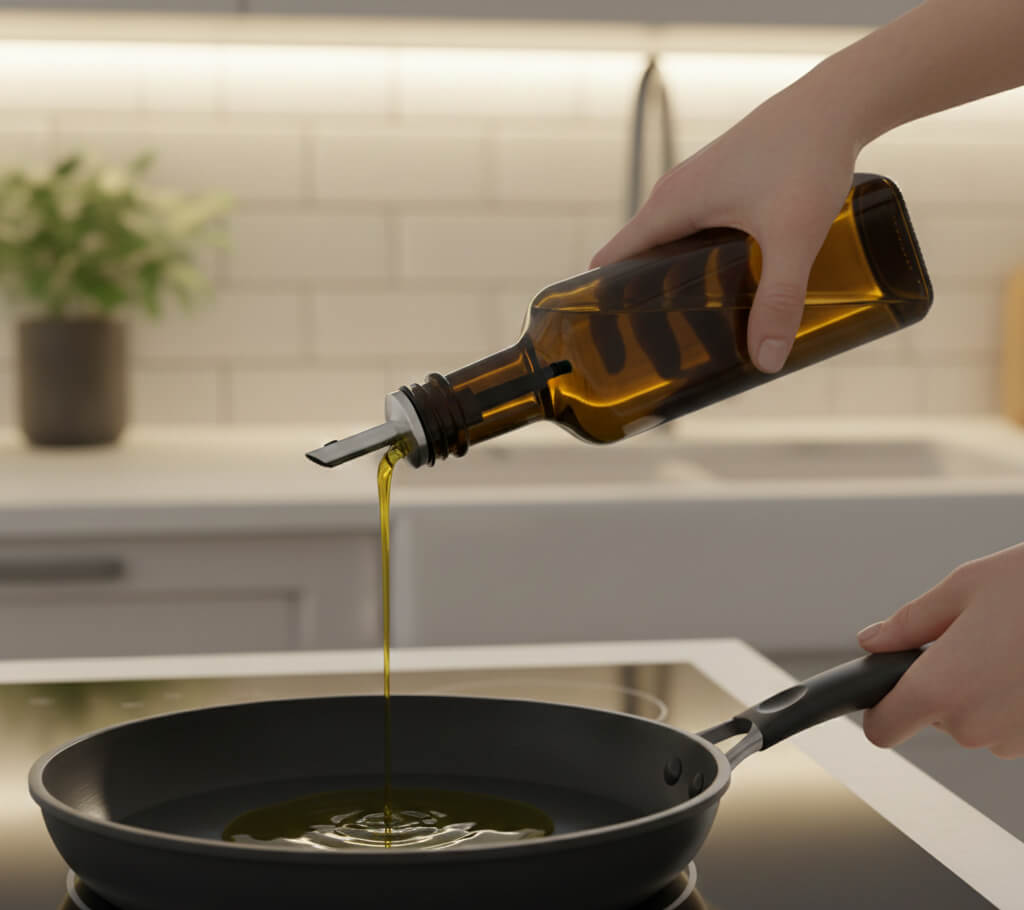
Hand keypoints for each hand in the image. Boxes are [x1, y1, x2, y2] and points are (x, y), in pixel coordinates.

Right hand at [589, 79, 859, 372]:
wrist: (837, 102)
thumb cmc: (807, 159)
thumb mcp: (792, 237)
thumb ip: (779, 299)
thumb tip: (766, 363)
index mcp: (669, 206)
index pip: (611, 260)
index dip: (602, 301)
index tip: (609, 342)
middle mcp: (672, 195)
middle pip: (638, 258)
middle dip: (642, 302)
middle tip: (658, 351)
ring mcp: (696, 187)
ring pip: (668, 244)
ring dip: (672, 281)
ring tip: (689, 326)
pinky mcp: (721, 184)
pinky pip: (691, 230)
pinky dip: (694, 260)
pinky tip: (722, 284)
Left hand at [859, 541, 1023, 757]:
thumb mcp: (962, 589)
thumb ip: (909, 623)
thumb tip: (872, 641)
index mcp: (940, 689)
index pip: (883, 729)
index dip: (880, 710)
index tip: (885, 692)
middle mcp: (975, 727)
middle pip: (934, 718)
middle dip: (942, 683)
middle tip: (973, 638)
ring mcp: (1017, 740)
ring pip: (977, 721)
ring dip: (983, 690)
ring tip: (1013, 645)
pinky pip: (1013, 724)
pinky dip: (1016, 699)